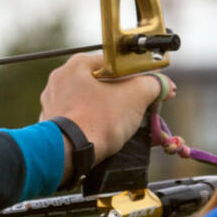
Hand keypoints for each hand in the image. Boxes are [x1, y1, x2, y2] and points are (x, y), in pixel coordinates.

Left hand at [38, 53, 171, 162]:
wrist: (69, 153)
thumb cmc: (97, 120)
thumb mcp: (135, 96)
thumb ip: (153, 84)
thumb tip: (162, 84)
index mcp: (75, 66)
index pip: (114, 63)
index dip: (137, 74)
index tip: (150, 86)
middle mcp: (59, 82)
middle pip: (102, 83)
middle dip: (124, 95)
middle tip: (141, 105)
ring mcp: (53, 103)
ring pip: (91, 102)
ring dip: (111, 111)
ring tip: (125, 122)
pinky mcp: (53, 124)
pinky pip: (80, 119)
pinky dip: (94, 124)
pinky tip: (107, 132)